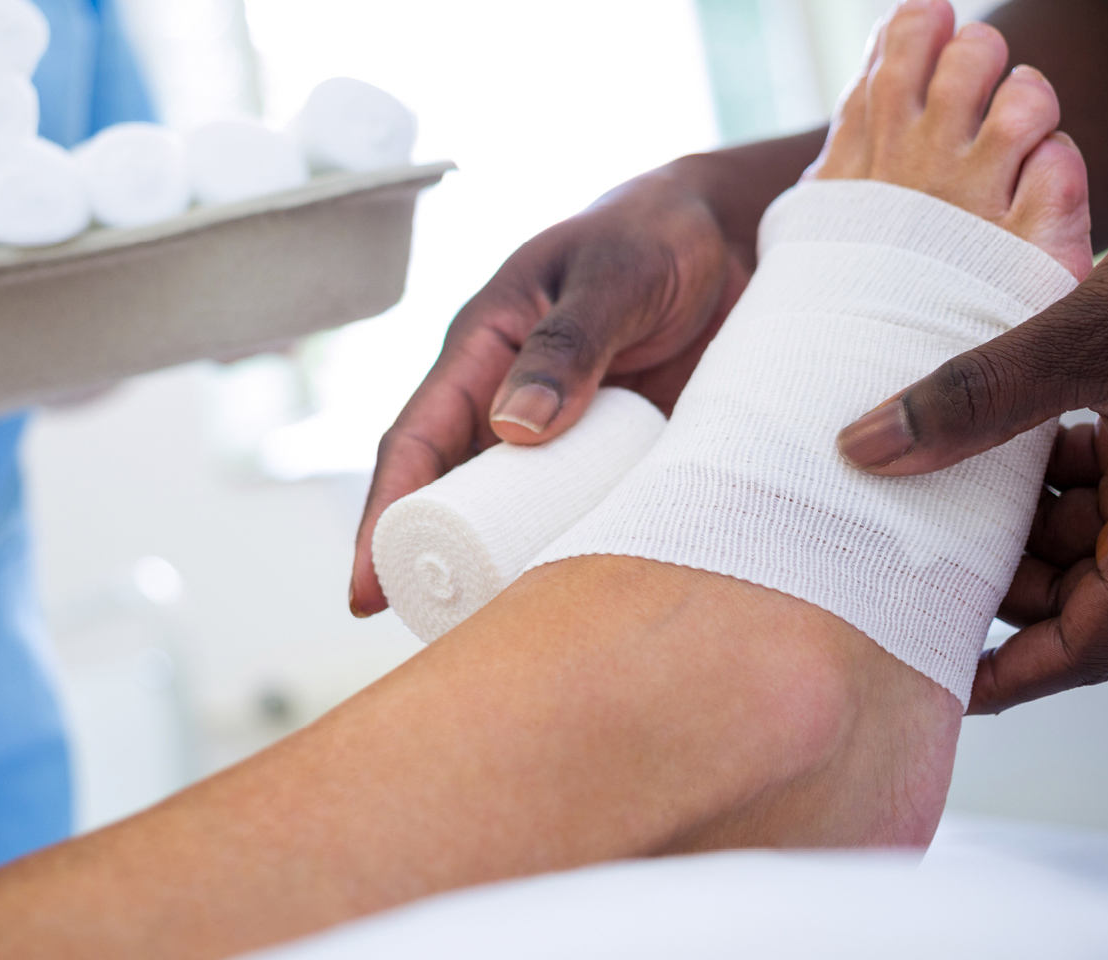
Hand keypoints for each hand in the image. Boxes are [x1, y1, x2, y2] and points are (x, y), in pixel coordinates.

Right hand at [345, 140, 827, 614]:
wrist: (741, 237)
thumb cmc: (658, 237)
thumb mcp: (615, 277)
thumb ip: (571, 342)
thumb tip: (516, 430)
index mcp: (482, 350)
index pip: (414, 444)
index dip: (383, 519)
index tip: (366, 591)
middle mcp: (507, 402)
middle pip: (451, 499)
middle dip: (431, 571)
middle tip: (435, 644)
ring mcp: (562, 436)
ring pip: (513, 519)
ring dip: (502, 576)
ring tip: (502, 647)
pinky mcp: (616, 458)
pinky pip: (584, 517)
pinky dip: (572, 560)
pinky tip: (579, 611)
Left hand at [835, 108, 1107, 712]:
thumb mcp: (1088, 331)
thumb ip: (976, 396)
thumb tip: (866, 446)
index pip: (1086, 645)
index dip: (1006, 672)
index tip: (932, 677)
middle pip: (1083, 596)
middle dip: (1000, 580)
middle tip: (909, 546)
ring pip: (1095, 541)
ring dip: (1026, 519)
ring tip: (945, 479)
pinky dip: (1062, 477)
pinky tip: (1009, 434)